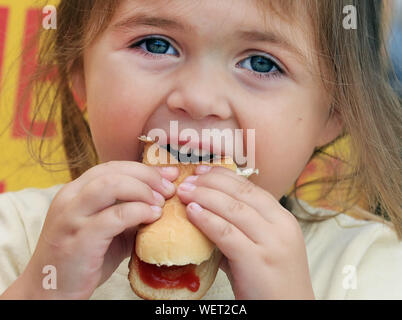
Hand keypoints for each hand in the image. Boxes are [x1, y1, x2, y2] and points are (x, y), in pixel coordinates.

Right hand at [19, 161, 178, 298]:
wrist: (51, 290)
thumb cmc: (83, 258)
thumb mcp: (106, 228)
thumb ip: (127, 211)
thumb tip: (161, 198)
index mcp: (76, 191)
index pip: (113, 167)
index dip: (144, 168)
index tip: (169, 175)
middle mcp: (70, 197)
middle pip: (114, 171)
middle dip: (148, 176)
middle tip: (169, 189)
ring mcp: (72, 217)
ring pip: (111, 185)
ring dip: (142, 190)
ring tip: (160, 203)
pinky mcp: (79, 238)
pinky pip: (114, 216)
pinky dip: (138, 212)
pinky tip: (152, 217)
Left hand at [176, 165, 314, 299]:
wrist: (289, 311)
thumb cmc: (272, 281)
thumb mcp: (263, 247)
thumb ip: (242, 229)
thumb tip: (210, 212)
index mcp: (283, 219)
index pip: (252, 189)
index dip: (225, 177)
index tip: (204, 171)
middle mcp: (281, 226)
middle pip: (242, 194)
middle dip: (212, 182)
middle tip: (189, 179)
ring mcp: (271, 243)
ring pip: (234, 209)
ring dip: (205, 196)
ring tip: (185, 192)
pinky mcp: (257, 260)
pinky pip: (226, 233)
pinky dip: (207, 219)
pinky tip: (193, 212)